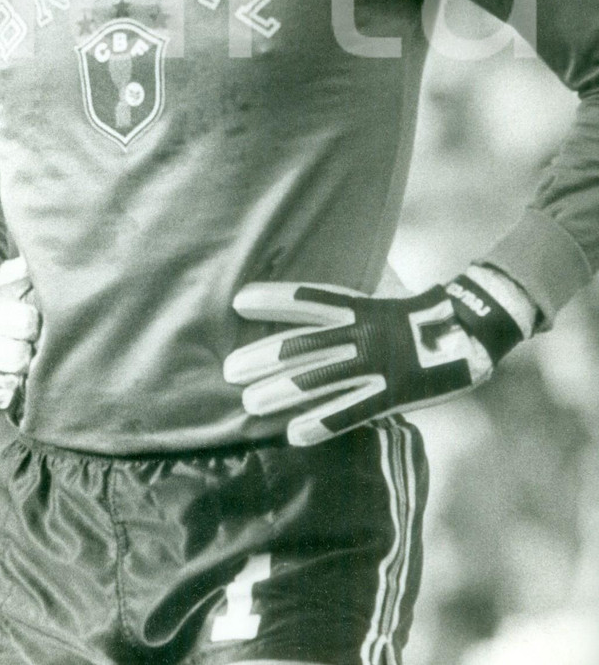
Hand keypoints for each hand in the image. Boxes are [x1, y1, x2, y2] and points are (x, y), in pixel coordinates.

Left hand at [223, 265, 534, 445]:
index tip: (239, 301)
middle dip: (263, 358)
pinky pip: (351, 413)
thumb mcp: (382, 288)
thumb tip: (321, 265)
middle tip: (229, 369)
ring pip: (320, 381)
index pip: (308, 300)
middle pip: (304, 345)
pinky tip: (293, 435)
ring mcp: (377, 366)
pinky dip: (321, 424)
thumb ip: (350, 288)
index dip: (273, 300)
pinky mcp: (393, 396)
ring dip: (280, 393)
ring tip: (249, 402)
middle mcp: (363, 334)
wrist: (471, 329)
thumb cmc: (418, 307)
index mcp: (360, 305)